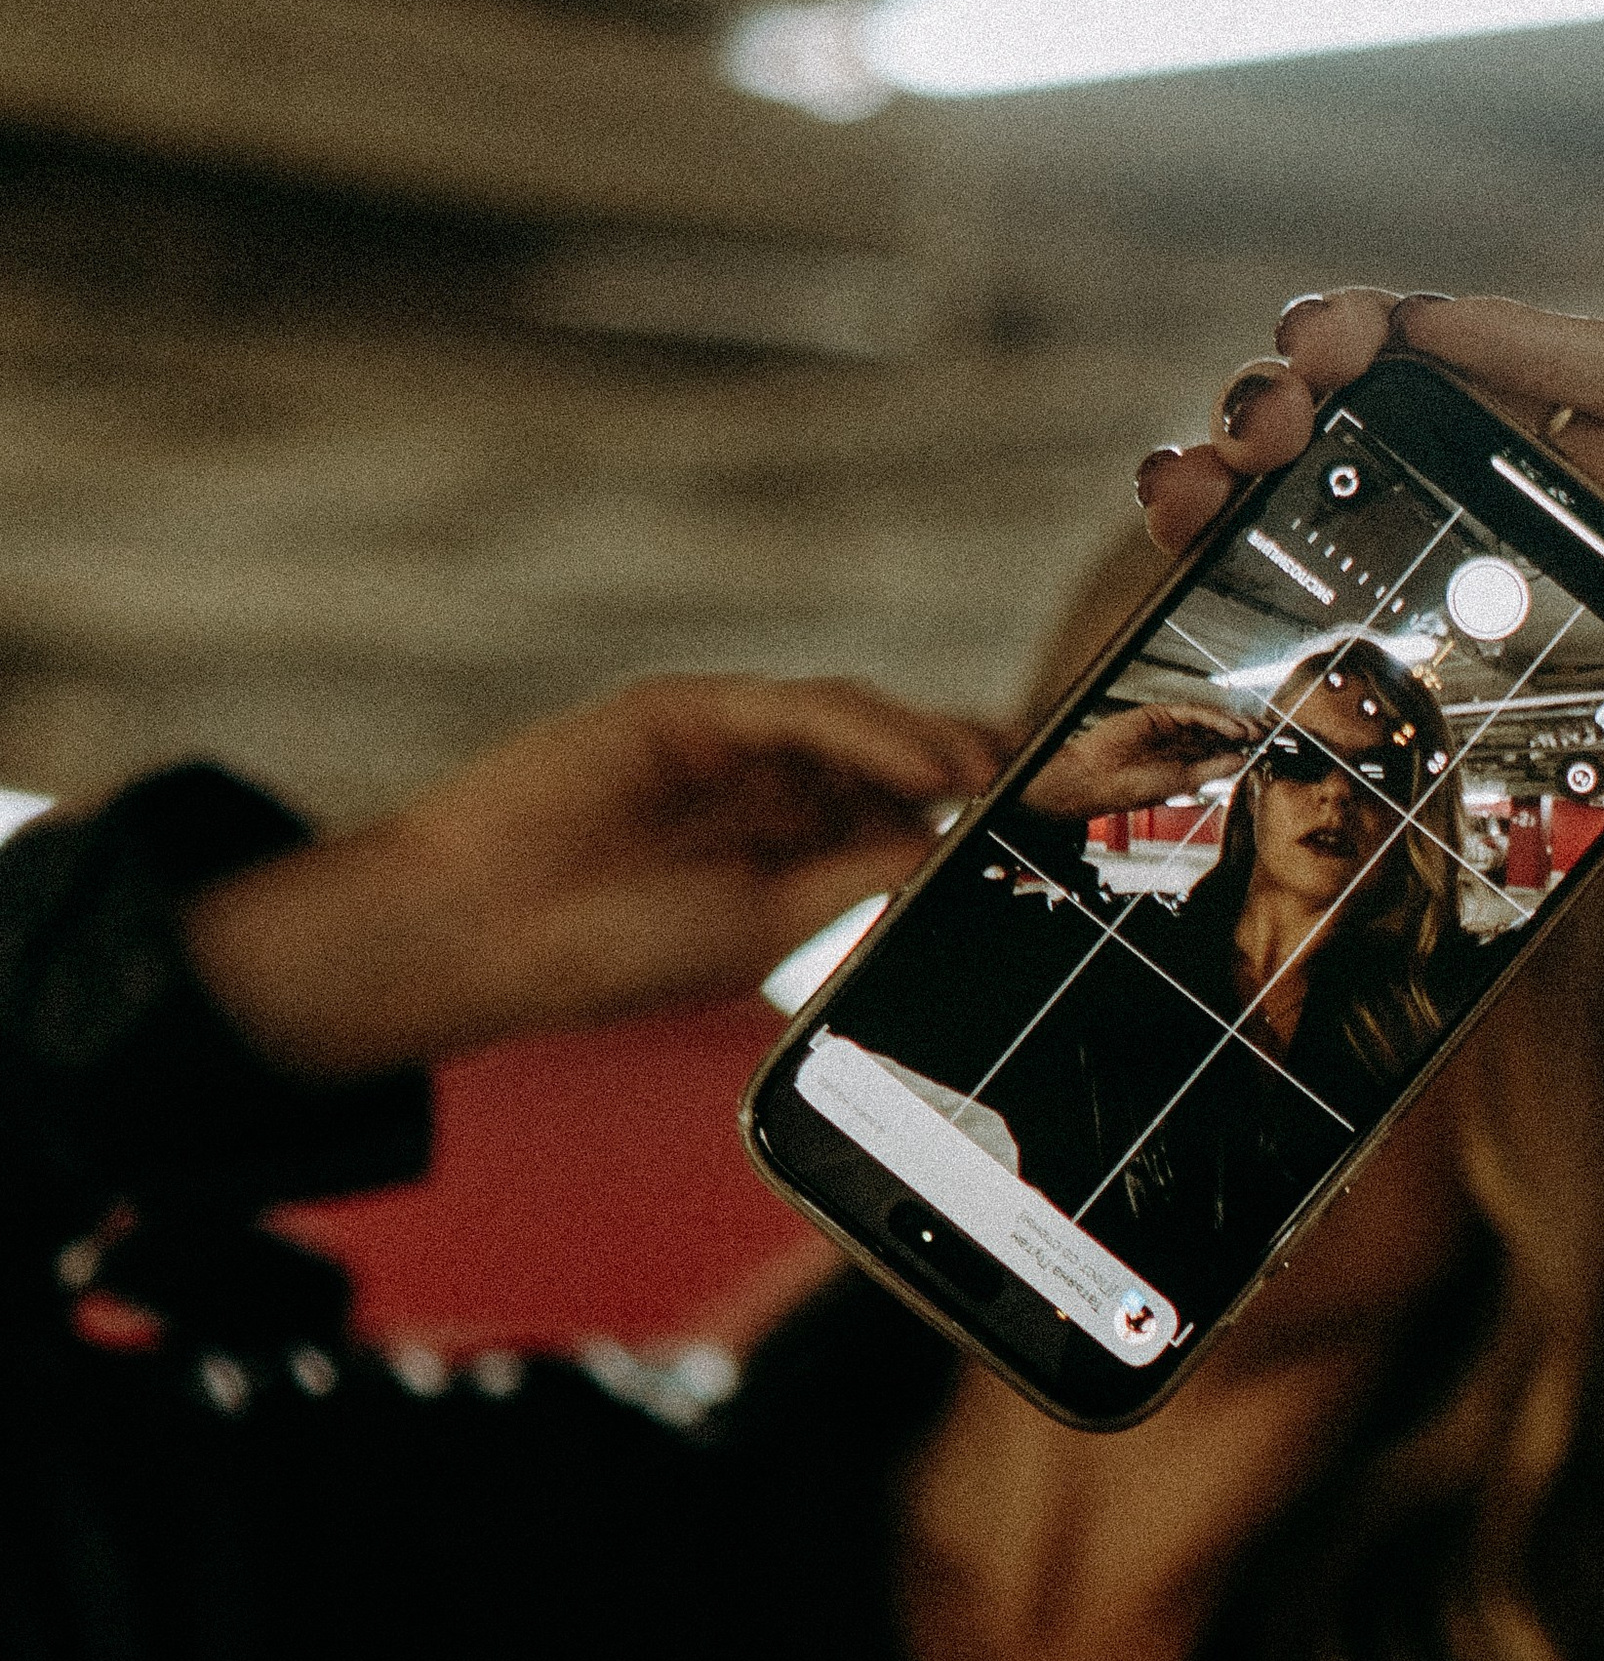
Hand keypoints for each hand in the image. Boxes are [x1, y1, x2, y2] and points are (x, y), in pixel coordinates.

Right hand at [184, 677, 1007, 1076]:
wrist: (483, 936)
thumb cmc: (611, 953)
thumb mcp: (767, 928)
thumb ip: (859, 878)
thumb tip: (958, 847)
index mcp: (798, 855)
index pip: (911, 817)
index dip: (980, 812)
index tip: (1057, 824)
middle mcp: (775, 791)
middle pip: (900, 757)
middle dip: (979, 761)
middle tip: (1064, 777)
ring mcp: (733, 746)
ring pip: (857, 726)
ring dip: (936, 745)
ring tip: (999, 775)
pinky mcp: (688, 709)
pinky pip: (795, 707)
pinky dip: (868, 729)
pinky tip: (926, 763)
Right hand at [1020, 698, 1252, 822]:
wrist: (1095, 779)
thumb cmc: (1130, 789)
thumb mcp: (1183, 783)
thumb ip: (1213, 768)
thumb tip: (1244, 760)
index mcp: (1187, 764)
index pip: (1223, 752)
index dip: (1247, 749)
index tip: (1270, 749)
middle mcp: (1182, 744)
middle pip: (1222, 733)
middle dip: (1247, 732)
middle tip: (1273, 733)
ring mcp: (1172, 728)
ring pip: (1211, 721)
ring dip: (1236, 724)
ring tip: (1258, 730)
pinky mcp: (1161, 714)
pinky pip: (1195, 713)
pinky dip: (1216, 719)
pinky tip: (1234, 727)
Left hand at [1144, 293, 1603, 1204]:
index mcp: (1530, 659)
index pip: (1355, 600)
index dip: (1256, 565)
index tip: (1188, 543)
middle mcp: (1542, 551)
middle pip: (1355, 477)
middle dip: (1266, 446)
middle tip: (1225, 454)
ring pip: (1438, 390)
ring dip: (1348, 361)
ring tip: (1306, 358)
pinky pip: (1582, 359)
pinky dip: (1508, 338)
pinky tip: (1431, 325)